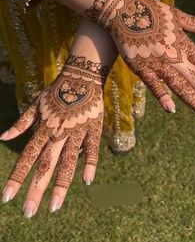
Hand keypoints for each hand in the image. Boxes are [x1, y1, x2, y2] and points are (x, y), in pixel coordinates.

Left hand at [0, 55, 107, 216]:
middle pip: (45, 165)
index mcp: (43, 128)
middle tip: (28, 213)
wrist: (81, 75)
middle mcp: (57, 133)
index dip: (17, 177)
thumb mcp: (36, 105)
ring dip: (60, 185)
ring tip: (53, 207)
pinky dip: (89, 162)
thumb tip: (2, 137)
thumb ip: (21, 123)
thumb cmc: (56, 92)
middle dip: (35, 189)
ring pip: (67, 161)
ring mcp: (76, 131)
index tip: (6, 197)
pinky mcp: (93, 128)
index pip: (27, 157)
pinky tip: (87, 180)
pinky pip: (91, 148)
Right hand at [86, 0, 194, 121]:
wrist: (123, 8)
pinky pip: (152, 84)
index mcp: (186, 44)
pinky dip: (161, 95)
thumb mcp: (179, 16)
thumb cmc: (152, 10)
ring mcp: (158, 63)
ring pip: (181, 86)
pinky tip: (171, 109)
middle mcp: (175, 56)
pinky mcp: (140, 67)